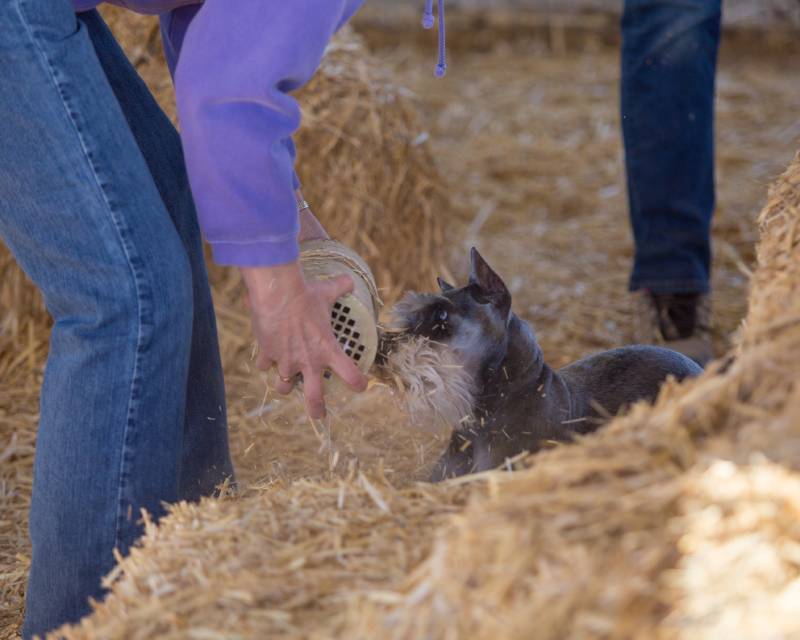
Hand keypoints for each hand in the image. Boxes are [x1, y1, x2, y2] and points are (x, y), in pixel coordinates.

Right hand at [241, 262, 366, 418]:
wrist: (277, 294)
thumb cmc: (305, 294)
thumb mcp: (325, 291)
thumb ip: (339, 288)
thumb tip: (348, 280)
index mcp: (328, 349)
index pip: (350, 374)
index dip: (357, 383)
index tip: (360, 386)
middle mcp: (308, 361)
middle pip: (314, 398)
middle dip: (316, 410)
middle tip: (319, 415)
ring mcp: (286, 361)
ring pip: (283, 387)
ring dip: (284, 385)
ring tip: (285, 381)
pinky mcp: (268, 355)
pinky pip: (265, 366)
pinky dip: (266, 362)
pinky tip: (267, 354)